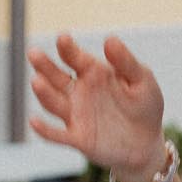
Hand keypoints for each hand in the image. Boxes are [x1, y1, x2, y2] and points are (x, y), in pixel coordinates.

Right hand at [28, 33, 166, 181]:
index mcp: (94, 74)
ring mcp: (75, 115)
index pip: (76, 58)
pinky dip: (45, 130)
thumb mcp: (142, 80)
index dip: (68, 48)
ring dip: (44, 93)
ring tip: (37, 81)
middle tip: (34, 53)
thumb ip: (126, 62)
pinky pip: (57, 134)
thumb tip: (110, 39)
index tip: (63, 37)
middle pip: (56, 77)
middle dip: (44, 66)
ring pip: (54, 103)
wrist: (146, 143)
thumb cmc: (144, 106)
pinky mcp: (77, 138)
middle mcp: (79, 92)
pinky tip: (34, 121)